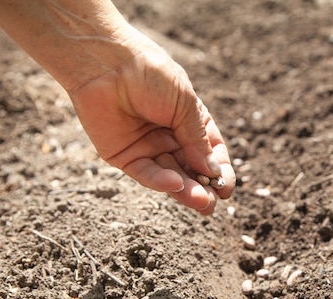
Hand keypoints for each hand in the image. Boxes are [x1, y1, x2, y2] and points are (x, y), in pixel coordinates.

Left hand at [68, 42, 234, 214]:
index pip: (211, 152)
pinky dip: (160, 181)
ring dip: (185, 189)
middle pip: (191, 169)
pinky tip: (175, 183)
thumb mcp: (184, 105)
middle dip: (204, 187)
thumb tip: (213, 171)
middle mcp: (171, 137)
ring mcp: (148, 148)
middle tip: (213, 202)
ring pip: (171, 176)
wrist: (106, 62)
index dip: (220, 170)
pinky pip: (145, 173)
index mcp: (190, 121)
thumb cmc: (150, 73)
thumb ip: (197, 139)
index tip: (226, 187)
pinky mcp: (125, 156)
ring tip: (201, 201)